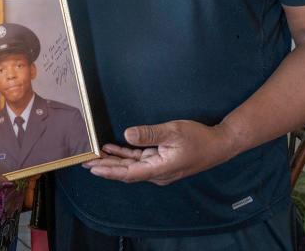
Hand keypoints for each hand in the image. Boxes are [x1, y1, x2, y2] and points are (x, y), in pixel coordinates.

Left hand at [82, 120, 237, 185]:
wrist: (219, 144)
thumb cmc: (198, 138)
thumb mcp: (173, 132)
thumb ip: (149, 134)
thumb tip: (127, 135)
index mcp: (160, 169)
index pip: (129, 173)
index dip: (110, 171)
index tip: (94, 168)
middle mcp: (157, 172)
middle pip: (127, 171)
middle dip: (106, 167)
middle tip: (85, 163)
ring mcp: (159, 167)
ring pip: (131, 166)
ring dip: (114, 160)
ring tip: (95, 155)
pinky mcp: (161, 160)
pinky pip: (139, 159)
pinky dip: (125, 154)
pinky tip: (113, 148)